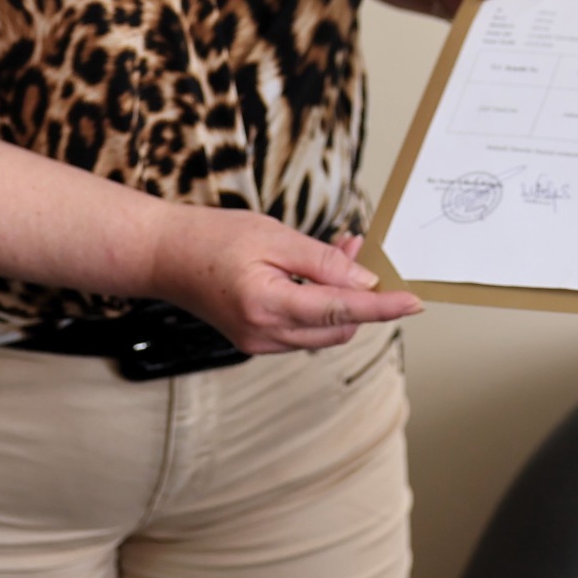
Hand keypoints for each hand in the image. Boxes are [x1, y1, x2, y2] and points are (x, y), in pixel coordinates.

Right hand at [151, 210, 420, 353]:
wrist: (163, 256)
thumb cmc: (212, 239)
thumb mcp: (274, 236)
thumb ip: (322, 261)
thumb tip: (364, 279)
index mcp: (269, 307)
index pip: (342, 312)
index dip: (383, 306)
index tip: (414, 301)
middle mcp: (265, 334)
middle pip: (339, 327)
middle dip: (362, 294)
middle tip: (362, 247)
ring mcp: (259, 341)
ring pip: (323, 330)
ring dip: (342, 297)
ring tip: (342, 250)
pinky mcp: (256, 338)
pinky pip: (303, 327)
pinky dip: (321, 303)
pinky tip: (320, 270)